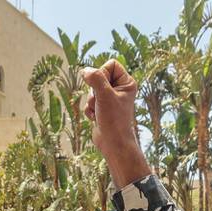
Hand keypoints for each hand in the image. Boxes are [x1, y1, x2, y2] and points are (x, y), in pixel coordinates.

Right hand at [82, 60, 147, 185]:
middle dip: (94, 90)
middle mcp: (120, 89)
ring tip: (99, 111)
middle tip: (100, 102)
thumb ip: (95, 78)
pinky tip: (96, 118)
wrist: (113, 144)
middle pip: (98, 76)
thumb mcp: (104, 95)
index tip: (103, 87)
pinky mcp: (102, 109)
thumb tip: (84, 70)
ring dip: (91, 101)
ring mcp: (110, 99)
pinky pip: (89, 102)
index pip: (111, 64)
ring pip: (92, 90)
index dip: (103, 73)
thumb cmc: (114, 120)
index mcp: (127, 83)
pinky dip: (89, 110)